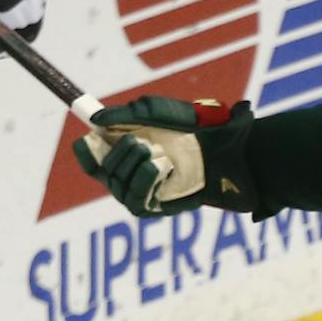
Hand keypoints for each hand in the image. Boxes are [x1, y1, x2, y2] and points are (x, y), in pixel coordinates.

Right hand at [73, 94, 243, 213]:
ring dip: (131, 166)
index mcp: (127, 148)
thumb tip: (95, 120)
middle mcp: (133, 172)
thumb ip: (126, 114)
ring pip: (116, 187)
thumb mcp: (160, 112)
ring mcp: (147, 192)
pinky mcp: (162, 209)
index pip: (91, 158)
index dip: (85, 151)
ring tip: (156, 153)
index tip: (90, 139)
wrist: (236, 152)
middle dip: (116, 153)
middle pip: (102, 171)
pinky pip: (137, 201)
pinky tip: (160, 167)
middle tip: (140, 141)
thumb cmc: (200, 129)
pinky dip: (144, 181)